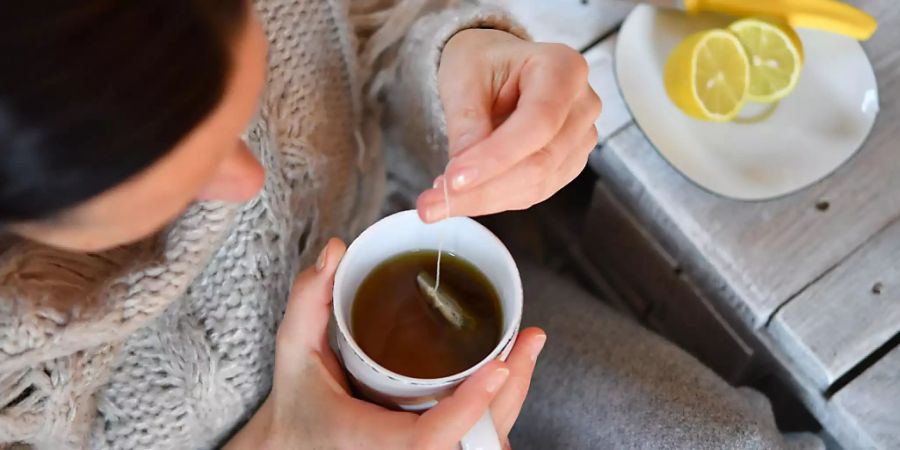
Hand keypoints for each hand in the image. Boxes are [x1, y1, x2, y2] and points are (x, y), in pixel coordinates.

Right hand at [224, 239, 546, 449]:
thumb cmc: (297, 403)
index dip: (470, 406)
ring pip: (483, 442)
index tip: (499, 366)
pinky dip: (495, 408)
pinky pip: (474, 438)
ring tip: (525, 350)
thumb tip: (337, 251)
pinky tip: (507, 372)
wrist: (295, 443)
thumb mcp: (293, 349)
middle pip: (475, 440)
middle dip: (510, 393)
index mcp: (370, 441)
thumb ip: (309, 299)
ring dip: (510, 398)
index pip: (429, 438)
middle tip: (528, 342)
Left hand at [417, 29, 600, 221]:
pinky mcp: (568, 164)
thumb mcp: (463, 79)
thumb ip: (466, 125)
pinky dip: (495, 199)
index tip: (454, 180)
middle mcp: (582, 105)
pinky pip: (533, 193)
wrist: (497, 68)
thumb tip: (461, 177)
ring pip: (537, 185)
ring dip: (485, 200)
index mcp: (563, 68)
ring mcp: (580, 138)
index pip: (538, 123)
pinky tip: (465, 194)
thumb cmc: (484, 62)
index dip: (496, 157)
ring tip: (440, 200)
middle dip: (483, 189)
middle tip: (435, 203)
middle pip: (540, 163)